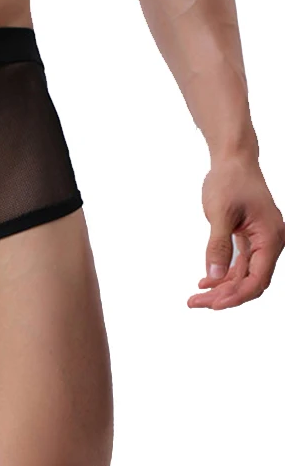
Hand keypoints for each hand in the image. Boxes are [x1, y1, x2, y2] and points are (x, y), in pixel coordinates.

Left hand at [189, 155, 284, 309]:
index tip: (213, 305)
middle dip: (224, 295)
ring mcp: (260, 240)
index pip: (257, 279)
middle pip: (250, 281)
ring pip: (243, 274)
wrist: (232, 159)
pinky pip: (239, 262)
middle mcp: (269, 242)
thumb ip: (218, 245)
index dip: (236, 296)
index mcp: (270, 238)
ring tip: (195, 297)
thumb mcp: (220, 213)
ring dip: (221, 287)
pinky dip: (223, 273)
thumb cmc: (229, 181)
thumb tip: (213, 275)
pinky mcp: (248, 236)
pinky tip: (205, 281)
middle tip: (194, 303)